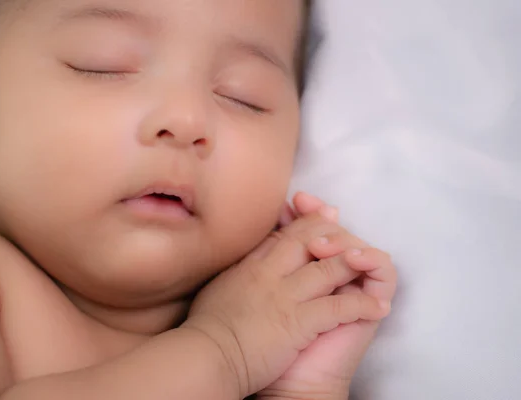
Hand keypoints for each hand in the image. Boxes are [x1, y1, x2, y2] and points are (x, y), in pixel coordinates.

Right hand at [182, 200, 389, 398]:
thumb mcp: (217, 290)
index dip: (305, 223)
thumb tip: (239, 267)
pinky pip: (337, 308)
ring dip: (352, 263)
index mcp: (249, 267)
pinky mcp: (297, 321)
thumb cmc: (207, 331)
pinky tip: (377, 307)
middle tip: (346, 225)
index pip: (282, 236)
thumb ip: (233, 274)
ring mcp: (284, 296)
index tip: (320, 214)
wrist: (206, 357)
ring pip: (326, 268)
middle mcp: (268, 275)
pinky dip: (361, 306)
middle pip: (306, 240)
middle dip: (331, 231)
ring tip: (370, 263)